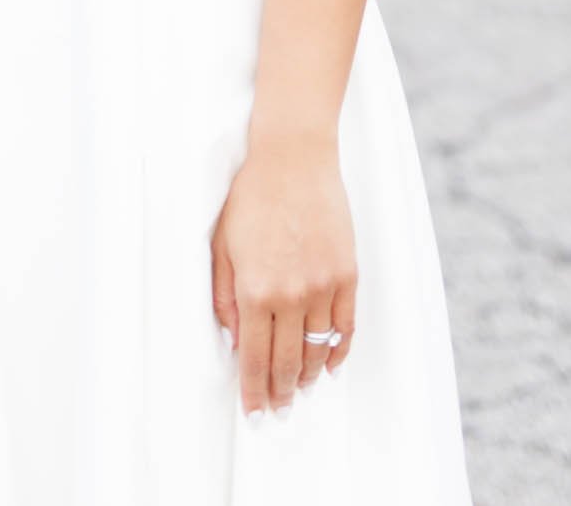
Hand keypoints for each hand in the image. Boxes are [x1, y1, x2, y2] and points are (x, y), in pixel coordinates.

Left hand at [211, 131, 356, 415]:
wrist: (293, 157)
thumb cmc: (251, 196)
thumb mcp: (222, 245)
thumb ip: (225, 297)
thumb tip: (233, 339)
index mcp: (255, 290)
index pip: (254, 359)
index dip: (254, 392)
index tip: (254, 412)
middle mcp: (291, 295)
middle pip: (287, 363)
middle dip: (280, 393)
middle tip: (278, 411)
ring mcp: (323, 286)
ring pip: (318, 352)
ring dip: (309, 376)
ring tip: (301, 389)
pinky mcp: (347, 274)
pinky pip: (346, 327)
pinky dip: (338, 352)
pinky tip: (330, 364)